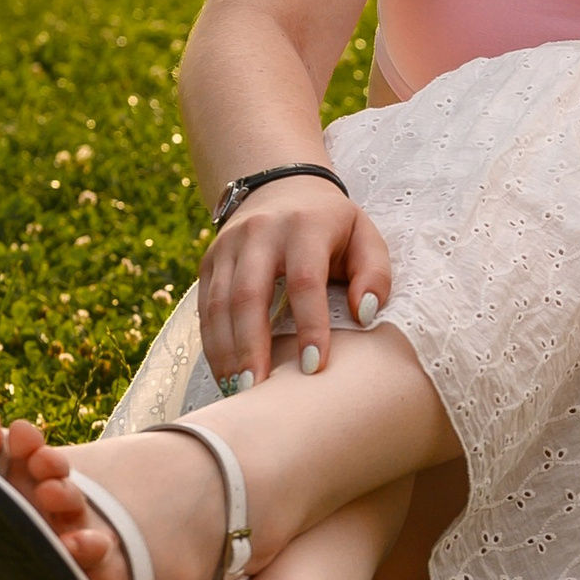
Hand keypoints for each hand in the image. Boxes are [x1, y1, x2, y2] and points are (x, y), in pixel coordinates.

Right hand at [196, 179, 394, 391]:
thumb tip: (366, 314)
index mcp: (305, 226)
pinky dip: (213, 344)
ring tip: (239, 391)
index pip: (303, 280)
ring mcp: (229, 246)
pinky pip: (204, 307)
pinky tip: (225, 374)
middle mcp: (260, 233)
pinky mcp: (209, 260)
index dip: (308, 325)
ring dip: (227, 350)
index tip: (313, 368)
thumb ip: (374, 273)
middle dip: (252, 345)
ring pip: (219, 303)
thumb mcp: (365, 237)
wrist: (283, 187)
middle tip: (260, 389)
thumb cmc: (334, 227)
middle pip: (249, 294)